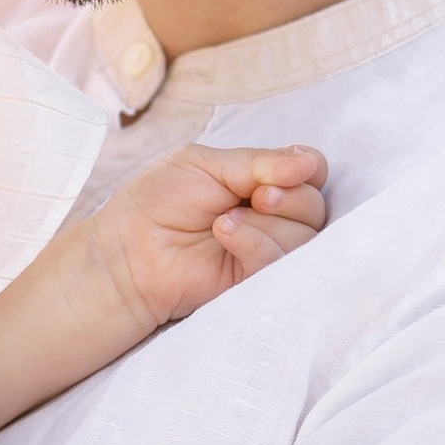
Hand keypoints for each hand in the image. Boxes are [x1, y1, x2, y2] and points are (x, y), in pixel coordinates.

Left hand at [88, 142, 326, 332]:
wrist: (129, 249)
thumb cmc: (159, 202)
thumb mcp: (208, 164)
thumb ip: (262, 163)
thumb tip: (311, 162)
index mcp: (263, 183)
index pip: (313, 174)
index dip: (305, 171)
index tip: (273, 174)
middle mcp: (272, 217)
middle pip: (316, 206)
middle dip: (288, 198)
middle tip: (252, 197)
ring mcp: (266, 251)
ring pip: (305, 236)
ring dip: (267, 224)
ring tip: (223, 221)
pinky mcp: (256, 281)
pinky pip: (281, 263)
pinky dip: (256, 244)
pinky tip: (224, 235)